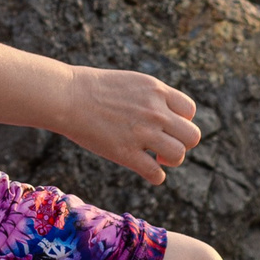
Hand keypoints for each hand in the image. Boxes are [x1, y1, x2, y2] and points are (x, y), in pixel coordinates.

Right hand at [59, 66, 201, 185]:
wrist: (67, 96)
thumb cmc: (92, 88)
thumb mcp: (131, 83)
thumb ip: (151, 97)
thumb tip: (165, 114)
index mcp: (156, 91)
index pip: (190, 110)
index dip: (182, 121)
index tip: (167, 126)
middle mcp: (155, 111)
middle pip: (192, 136)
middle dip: (182, 143)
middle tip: (164, 145)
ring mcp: (142, 133)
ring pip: (178, 155)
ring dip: (170, 160)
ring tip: (156, 158)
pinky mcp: (126, 153)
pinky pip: (156, 174)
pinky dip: (156, 176)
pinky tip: (147, 171)